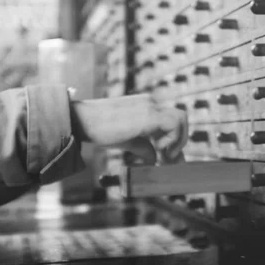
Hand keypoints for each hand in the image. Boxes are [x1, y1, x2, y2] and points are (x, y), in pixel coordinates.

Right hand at [71, 93, 187, 163]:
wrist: (82, 121)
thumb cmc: (101, 130)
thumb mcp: (128, 140)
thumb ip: (145, 148)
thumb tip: (155, 160)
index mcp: (147, 107)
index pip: (171, 120)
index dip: (175, 140)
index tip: (169, 158)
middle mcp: (151, 104)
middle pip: (180, 118)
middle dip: (180, 140)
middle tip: (169, 158)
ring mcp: (151, 107)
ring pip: (181, 118)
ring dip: (178, 140)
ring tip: (164, 154)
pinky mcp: (149, 115)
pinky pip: (173, 124)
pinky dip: (172, 139)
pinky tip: (159, 149)